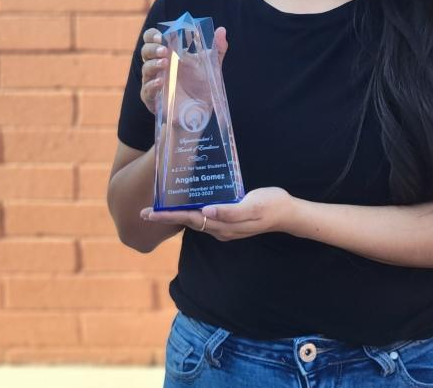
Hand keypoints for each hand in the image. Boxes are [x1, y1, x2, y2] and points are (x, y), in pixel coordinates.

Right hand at [138, 25, 227, 115]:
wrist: (202, 111)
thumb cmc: (203, 85)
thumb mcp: (212, 65)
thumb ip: (218, 48)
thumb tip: (221, 30)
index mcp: (169, 54)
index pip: (152, 39)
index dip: (153, 35)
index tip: (162, 36)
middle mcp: (159, 67)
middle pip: (145, 51)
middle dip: (152, 48)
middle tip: (164, 50)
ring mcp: (154, 82)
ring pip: (145, 69)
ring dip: (153, 64)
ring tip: (165, 63)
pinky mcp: (153, 100)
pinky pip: (146, 91)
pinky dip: (152, 85)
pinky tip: (161, 82)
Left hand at [140, 187, 294, 240]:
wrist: (288, 213)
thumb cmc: (271, 205)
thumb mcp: (253, 206)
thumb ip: (230, 211)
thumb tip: (206, 212)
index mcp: (222, 225)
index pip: (189, 219)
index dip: (168, 216)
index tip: (148, 213)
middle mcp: (219, 229)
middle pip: (187, 222)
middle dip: (165, 217)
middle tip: (144, 212)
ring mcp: (224, 227)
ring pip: (194, 221)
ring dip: (176, 215)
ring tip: (160, 207)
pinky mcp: (229, 221)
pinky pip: (204, 217)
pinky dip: (191, 211)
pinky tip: (187, 203)